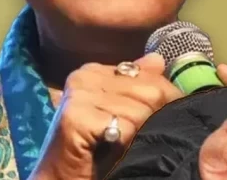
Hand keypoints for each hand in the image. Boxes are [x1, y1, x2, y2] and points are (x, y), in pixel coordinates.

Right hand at [30, 53, 226, 179]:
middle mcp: (84, 76)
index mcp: (95, 71)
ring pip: (141, 110)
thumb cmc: (93, 149)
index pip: (151, 76)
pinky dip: (126, 143)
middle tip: (139, 138)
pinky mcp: (75, 117)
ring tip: (123, 145)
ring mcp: (78, 94)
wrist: (61, 179)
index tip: (161, 121)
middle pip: (151, 91)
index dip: (165, 101)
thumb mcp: (120, 113)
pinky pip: (125, 126)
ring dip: (139, 134)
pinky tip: (113, 150)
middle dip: (154, 119)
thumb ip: (138, 85)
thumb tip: (157, 59)